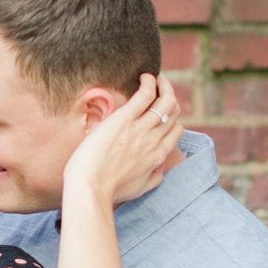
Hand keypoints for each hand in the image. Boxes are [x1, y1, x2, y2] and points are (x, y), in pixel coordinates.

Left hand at [64, 73, 182, 207]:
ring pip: (166, 100)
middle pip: (174, 113)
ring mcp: (142, 129)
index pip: (176, 130)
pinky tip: (145, 77)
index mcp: (159, 156)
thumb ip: (153, 177)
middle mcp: (155, 140)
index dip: (172, 118)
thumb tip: (160, 169)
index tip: (162, 111)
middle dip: (169, 98)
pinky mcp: (125, 119)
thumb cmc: (109, 190)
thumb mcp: (140, 188)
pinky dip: (149, 82)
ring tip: (155, 78)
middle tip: (160, 89)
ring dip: (163, 85)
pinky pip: (146, 95)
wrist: (91, 187)